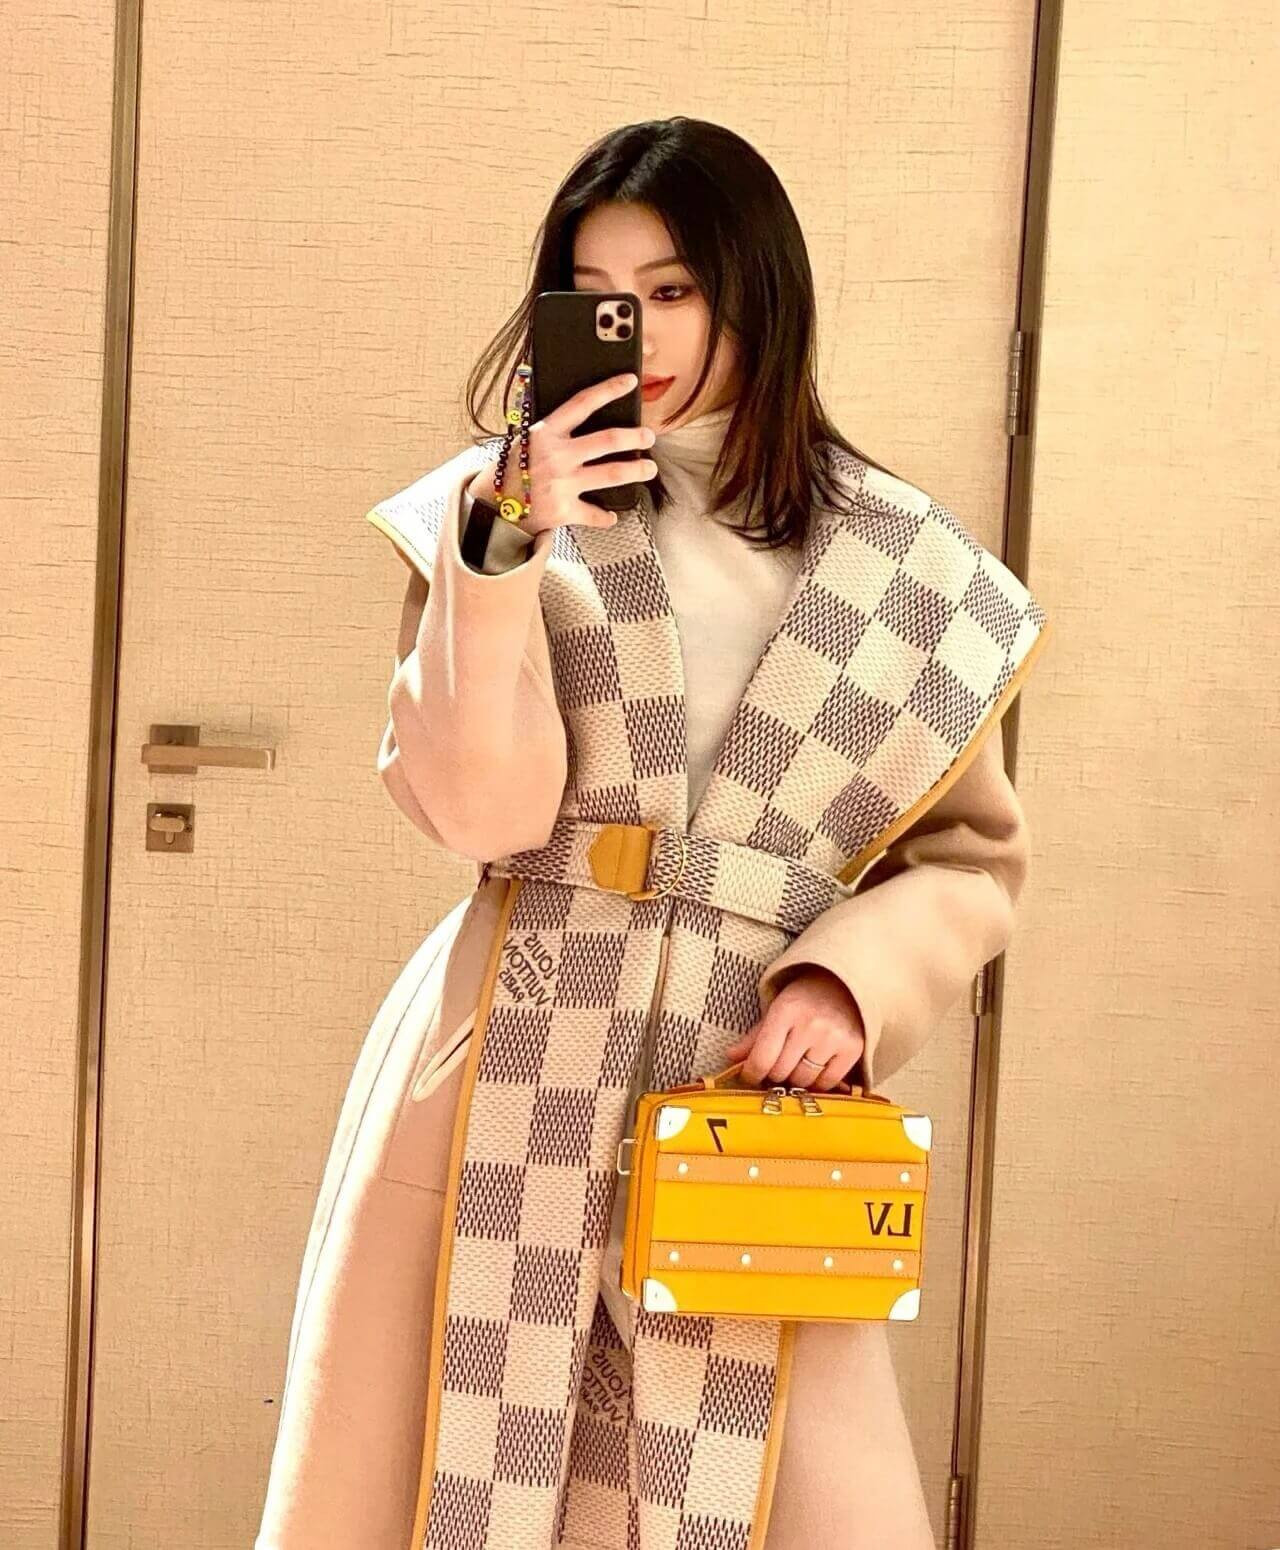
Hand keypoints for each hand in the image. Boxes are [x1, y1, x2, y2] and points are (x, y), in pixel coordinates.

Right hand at [471, 372, 656, 534]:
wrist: (490, 507)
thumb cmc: (511, 470)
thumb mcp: (526, 440)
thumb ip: (554, 430)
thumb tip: (581, 414)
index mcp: (546, 433)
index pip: (583, 403)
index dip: (609, 389)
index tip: (630, 382)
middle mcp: (558, 456)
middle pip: (608, 440)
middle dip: (635, 436)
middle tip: (648, 435)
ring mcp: (563, 483)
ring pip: (612, 474)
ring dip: (636, 470)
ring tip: (648, 468)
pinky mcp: (564, 510)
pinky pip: (593, 513)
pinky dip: (605, 516)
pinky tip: (612, 515)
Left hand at [724, 968, 865, 1091]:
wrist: (845, 984)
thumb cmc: (805, 998)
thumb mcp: (776, 1008)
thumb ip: (754, 1036)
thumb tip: (731, 1058)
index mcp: (785, 1010)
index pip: (762, 1058)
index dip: (751, 1074)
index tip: (750, 1077)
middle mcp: (810, 1024)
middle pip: (781, 1072)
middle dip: (774, 1075)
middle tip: (777, 1067)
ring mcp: (833, 1037)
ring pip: (803, 1080)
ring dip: (796, 1079)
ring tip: (797, 1064)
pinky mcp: (853, 1048)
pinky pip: (828, 1083)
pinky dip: (818, 1082)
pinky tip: (816, 1068)